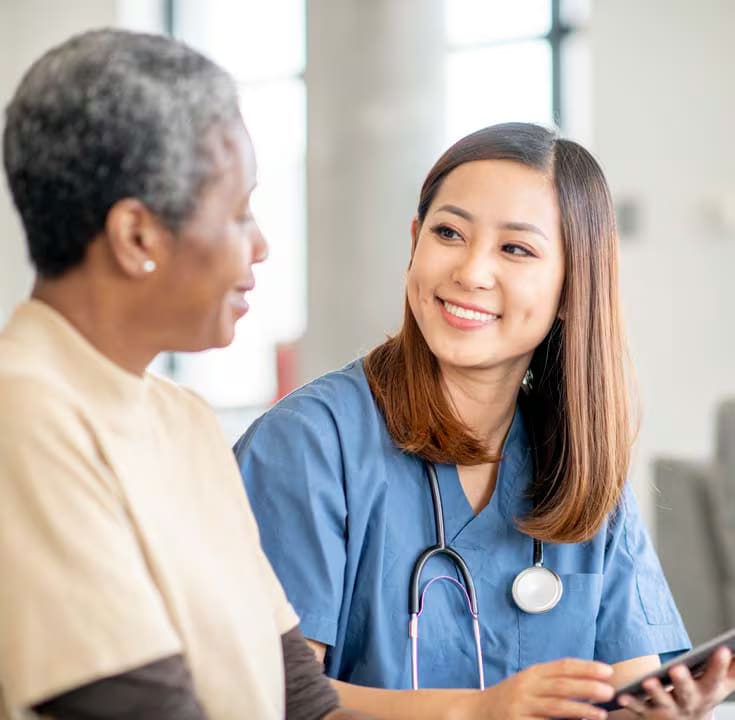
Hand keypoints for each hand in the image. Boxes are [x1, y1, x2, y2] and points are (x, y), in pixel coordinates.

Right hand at [457, 657, 614, 719]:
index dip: (586, 667)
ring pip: (555, 706)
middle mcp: (527, 686)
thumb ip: (552, 681)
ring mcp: (522, 706)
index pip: (563, 666)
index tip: (607, 671)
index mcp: (533, 673)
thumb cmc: (511, 697)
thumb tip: (588, 681)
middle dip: (587, 687)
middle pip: (561, 685)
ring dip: (580, 709)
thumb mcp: (529, 683)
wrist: (479, 710)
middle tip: (610, 690)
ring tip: (601, 713)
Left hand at [617, 647, 734, 718]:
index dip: (719, 665)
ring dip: (656, 692)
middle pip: (687, 692)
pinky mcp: (649, 713)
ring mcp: (669, 709)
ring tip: (648, 682)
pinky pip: (639, 707)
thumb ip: (731, 667)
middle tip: (677, 669)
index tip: (722, 649)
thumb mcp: (720, 684)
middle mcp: (689, 702)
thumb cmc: (701, 695)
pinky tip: (622, 696)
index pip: (716, 677)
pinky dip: (631, 702)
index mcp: (707, 692)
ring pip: (663, 701)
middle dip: (683, 681)